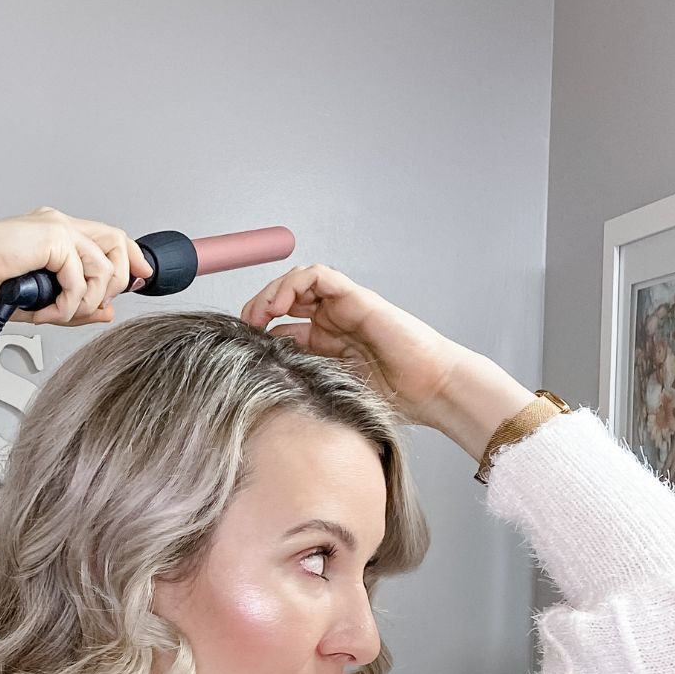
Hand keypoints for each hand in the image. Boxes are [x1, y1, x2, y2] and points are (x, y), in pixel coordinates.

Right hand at [0, 207, 152, 325]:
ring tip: (58, 313)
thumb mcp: (41, 301)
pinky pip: (80, 278)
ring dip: (86, 301)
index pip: (110, 237)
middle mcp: (60, 225)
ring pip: (103, 265)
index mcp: (56, 233)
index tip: (140, 280)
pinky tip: (45, 311)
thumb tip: (107, 311)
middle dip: (116, 281)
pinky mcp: (52, 237)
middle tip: (94, 306)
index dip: (131, 258)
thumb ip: (76, 304)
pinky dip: (67, 304)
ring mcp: (57, 228)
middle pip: (117, 243)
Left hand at [239, 263, 462, 430]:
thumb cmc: (393, 398)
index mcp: (325, 345)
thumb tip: (262, 389)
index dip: (257, 334)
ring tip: (259, 315)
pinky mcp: (356, 298)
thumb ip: (304, 384)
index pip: (280, 328)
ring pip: (297, 282)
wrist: (432, 389)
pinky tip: (280, 305)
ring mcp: (343, 308)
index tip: (242, 351)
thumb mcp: (333, 394)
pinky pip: (318, 276)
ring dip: (271, 292)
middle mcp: (332, 322)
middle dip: (258, 309)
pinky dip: (293, 283)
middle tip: (244, 329)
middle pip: (284, 300)